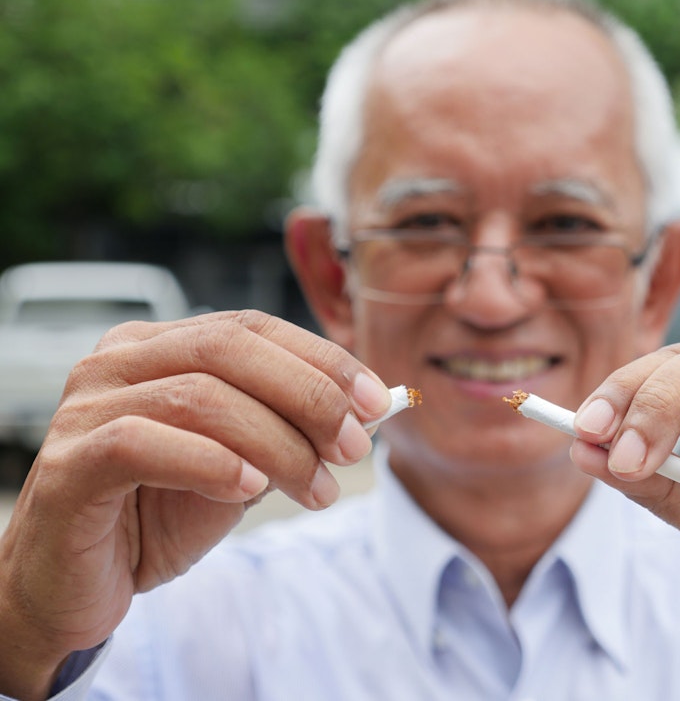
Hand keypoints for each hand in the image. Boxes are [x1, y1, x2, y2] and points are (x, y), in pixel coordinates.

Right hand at [0, 310, 390, 700]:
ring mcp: (85, 408)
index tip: (378, 402)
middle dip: (308, 395)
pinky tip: (249, 491)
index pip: (252, 328)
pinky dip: (210, 463)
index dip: (322, 359)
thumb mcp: (243, 465)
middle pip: (229, 349)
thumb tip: (368, 411)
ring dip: (277, 443)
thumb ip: (288, 430)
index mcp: (160, 346)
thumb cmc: (161, 515)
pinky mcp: (67, 464)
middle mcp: (118, 362)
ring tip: (317, 489)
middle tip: (356, 447)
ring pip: (198, 396)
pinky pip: (142, 444)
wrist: (82, 587)